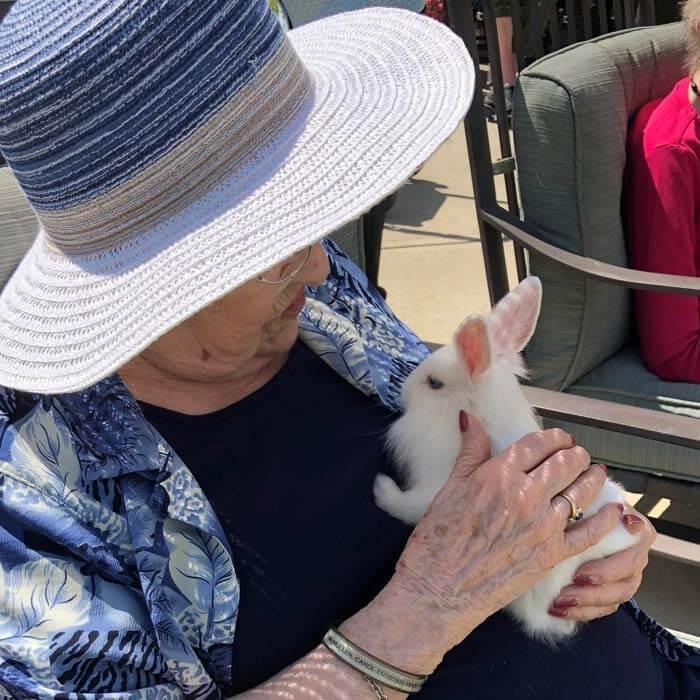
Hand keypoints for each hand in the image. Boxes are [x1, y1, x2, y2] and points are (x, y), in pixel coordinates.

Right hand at [362, 413, 621, 672]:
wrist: (439, 590)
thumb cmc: (437, 540)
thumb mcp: (449, 488)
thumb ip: (469, 451)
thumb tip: (470, 418)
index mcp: (499, 475)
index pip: (537, 444)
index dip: (553, 437)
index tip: (558, 437)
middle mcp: (526, 495)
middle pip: (564, 463)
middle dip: (575, 454)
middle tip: (577, 454)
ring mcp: (542, 526)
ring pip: (581, 491)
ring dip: (592, 477)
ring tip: (596, 472)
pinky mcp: (551, 554)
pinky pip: (589, 532)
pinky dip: (604, 518)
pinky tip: (613, 509)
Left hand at [550, 507, 655, 620]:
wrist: (570, 524)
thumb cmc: (580, 508)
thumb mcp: (586, 500)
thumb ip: (594, 502)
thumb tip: (604, 503)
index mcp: (636, 527)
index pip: (638, 539)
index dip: (620, 545)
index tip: (597, 547)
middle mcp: (635, 553)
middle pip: (628, 571)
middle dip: (602, 575)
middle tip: (576, 576)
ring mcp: (626, 576)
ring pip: (618, 594)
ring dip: (589, 599)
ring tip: (561, 598)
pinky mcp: (612, 594)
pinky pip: (603, 608)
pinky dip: (581, 611)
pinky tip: (558, 609)